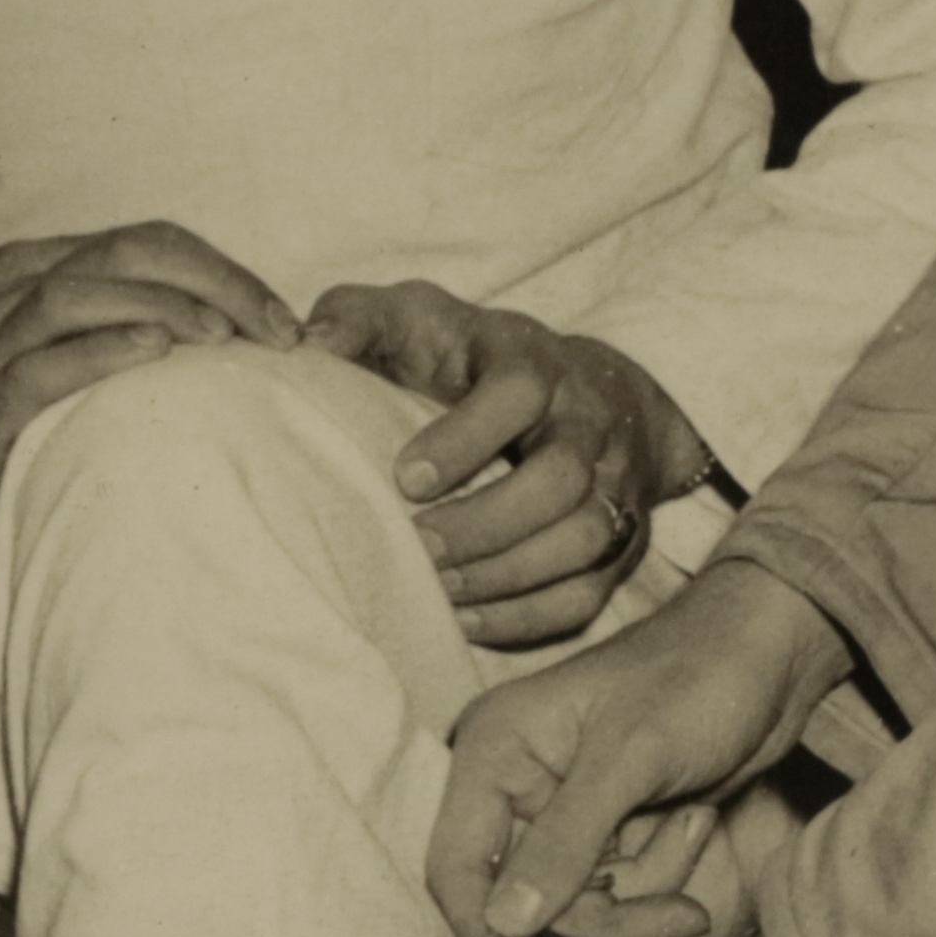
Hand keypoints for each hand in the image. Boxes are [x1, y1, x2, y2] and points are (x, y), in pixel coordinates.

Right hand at [0, 219, 293, 552]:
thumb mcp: (5, 357)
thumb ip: (77, 347)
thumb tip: (180, 373)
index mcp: (28, 276)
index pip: (146, 244)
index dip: (224, 270)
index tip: (283, 319)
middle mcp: (11, 294)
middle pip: (135, 254)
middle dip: (223, 282)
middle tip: (285, 333)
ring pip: (92, 295)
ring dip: (173, 310)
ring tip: (235, 342)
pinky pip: (41, 366)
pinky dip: (103, 353)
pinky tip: (154, 360)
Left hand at [305, 282, 718, 654]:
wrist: (599, 389)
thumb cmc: (478, 357)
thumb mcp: (419, 318)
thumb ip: (361, 317)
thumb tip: (311, 341)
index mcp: (535, 361)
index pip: (518, 392)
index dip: (464, 439)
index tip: (405, 479)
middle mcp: (589, 420)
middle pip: (560, 479)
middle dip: (486, 523)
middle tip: (419, 545)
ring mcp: (616, 483)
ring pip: (585, 540)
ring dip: (505, 575)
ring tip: (439, 587)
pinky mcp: (624, 540)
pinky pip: (589, 592)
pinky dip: (527, 616)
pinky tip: (466, 619)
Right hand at [427, 564, 856, 936]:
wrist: (769, 658)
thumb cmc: (697, 678)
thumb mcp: (631, 759)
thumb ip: (565, 843)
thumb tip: (504, 926)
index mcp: (493, 753)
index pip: (456, 869)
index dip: (489, 936)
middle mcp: (514, 788)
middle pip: (525, 906)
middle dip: (608, 916)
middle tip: (680, 915)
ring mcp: (562, 815)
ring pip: (579, 907)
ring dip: (648, 887)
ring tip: (693, 825)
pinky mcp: (608, 832)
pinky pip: (620, 891)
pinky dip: (664, 870)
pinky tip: (695, 816)